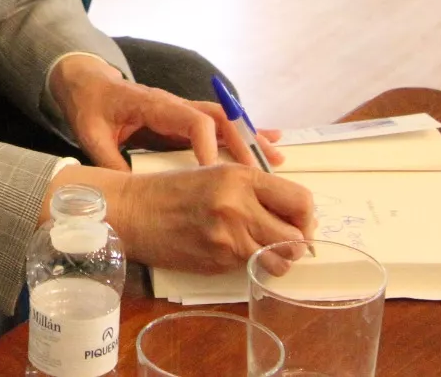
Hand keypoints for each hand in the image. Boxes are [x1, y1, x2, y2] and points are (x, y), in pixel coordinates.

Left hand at [48, 55, 283, 170]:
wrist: (88, 84)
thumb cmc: (90, 107)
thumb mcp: (91, 135)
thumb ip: (110, 161)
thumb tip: (129, 190)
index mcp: (154, 105)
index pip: (191, 120)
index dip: (207, 143)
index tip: (215, 171)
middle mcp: (175, 105)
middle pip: (218, 119)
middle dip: (241, 144)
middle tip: (260, 172)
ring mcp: (183, 110)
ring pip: (224, 121)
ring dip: (249, 139)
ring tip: (277, 158)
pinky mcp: (185, 119)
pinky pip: (219, 125)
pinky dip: (243, 134)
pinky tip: (268, 142)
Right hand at [112, 163, 316, 274]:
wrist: (134, 211)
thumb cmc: (173, 189)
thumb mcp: (217, 173)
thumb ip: (253, 189)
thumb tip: (292, 212)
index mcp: (241, 177)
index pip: (300, 200)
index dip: (307, 217)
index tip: (299, 222)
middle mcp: (239, 206)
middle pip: (296, 235)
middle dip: (298, 241)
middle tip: (287, 240)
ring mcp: (228, 236)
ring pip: (280, 259)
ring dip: (279, 258)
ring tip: (265, 249)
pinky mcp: (218, 260)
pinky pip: (252, 267)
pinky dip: (253, 264)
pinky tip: (237, 252)